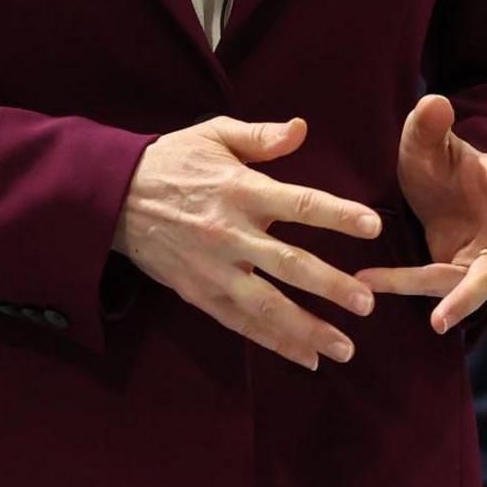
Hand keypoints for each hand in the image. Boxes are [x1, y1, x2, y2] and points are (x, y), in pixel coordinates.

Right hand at [113, 116, 383, 369]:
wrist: (113, 196)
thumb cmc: (172, 161)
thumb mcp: (214, 135)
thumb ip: (261, 136)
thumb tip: (302, 128)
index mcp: (240, 190)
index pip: (300, 204)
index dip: (338, 215)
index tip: (373, 227)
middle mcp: (230, 233)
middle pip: (289, 264)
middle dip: (330, 285)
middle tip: (368, 303)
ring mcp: (213, 268)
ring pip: (266, 304)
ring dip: (308, 328)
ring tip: (344, 348)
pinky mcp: (198, 293)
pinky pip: (240, 323)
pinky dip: (274, 342)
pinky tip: (306, 358)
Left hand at [357, 95, 486, 331]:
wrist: (436, 192)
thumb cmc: (439, 163)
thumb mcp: (426, 142)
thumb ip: (429, 125)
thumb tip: (435, 102)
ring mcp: (486, 250)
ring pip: (480, 278)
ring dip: (461, 300)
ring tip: (439, 322)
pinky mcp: (463, 272)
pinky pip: (439, 285)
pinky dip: (407, 285)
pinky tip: (370, 282)